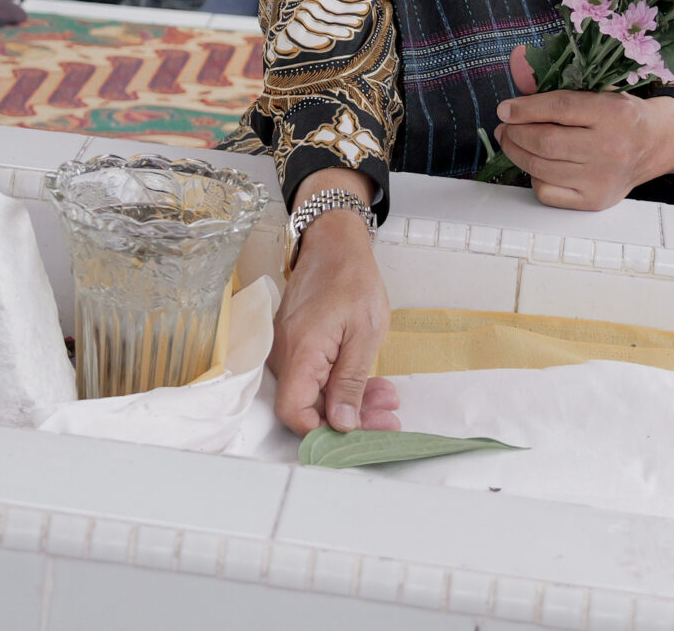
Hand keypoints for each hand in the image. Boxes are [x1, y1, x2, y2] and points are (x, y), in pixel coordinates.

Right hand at [268, 203, 401, 436]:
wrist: (334, 243)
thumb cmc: (352, 279)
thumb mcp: (364, 334)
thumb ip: (351, 382)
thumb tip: (342, 424)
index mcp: (301, 353)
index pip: (293, 412)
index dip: (322, 431)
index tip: (359, 430)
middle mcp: (284, 355)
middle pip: (306, 406)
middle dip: (349, 418)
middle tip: (389, 416)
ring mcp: (287, 349)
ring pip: (313, 393)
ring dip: (349, 400)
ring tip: (386, 396)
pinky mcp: (295, 345)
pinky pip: (312, 376)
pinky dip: (339, 383)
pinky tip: (368, 382)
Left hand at [492, 44, 673, 210]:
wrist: (655, 144)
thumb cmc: (621, 115)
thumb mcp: (596, 90)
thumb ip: (554, 81)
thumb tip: (516, 60)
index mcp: (613, 113)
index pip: (560, 109)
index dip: (525, 108)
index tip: (505, 109)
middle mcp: (610, 148)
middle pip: (546, 142)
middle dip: (515, 132)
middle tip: (506, 126)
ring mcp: (602, 178)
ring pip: (541, 168)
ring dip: (516, 153)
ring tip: (512, 140)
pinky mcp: (594, 200)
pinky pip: (548, 193)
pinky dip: (533, 177)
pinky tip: (537, 165)